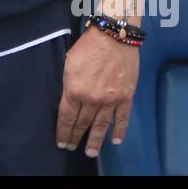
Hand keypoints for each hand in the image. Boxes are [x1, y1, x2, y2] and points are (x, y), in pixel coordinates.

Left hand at [55, 27, 138, 157]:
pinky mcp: (126, 97)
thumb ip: (69, 85)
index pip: (66, 117)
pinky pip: (122, 119)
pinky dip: (119, 131)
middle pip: (82, 123)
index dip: (63, 131)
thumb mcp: (69, 63)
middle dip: (75, 137)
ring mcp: (110, 100)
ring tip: (91, 153)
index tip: (61, 142)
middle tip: (72, 148)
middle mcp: (92, 99)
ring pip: (101, 126)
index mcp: (75, 90)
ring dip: (95, 141)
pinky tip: (115, 141)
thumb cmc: (89, 45)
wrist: (114, 35)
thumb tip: (70, 100)